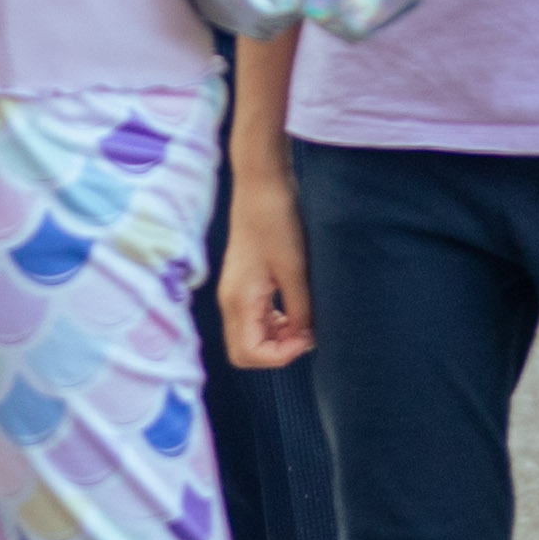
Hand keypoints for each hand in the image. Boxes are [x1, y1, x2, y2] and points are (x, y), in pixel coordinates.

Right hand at [214, 170, 313, 368]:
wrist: (262, 183)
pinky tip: (296, 308)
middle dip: (277, 351)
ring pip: (251, 335)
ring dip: (278, 337)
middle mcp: (231, 300)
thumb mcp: (295, 269)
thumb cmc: (276, 221)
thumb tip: (307, 337)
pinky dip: (275, 322)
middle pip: (245, 351)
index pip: (249, 354)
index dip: (281, 356)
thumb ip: (300, 309)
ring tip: (305, 321)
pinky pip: (256, 317)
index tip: (307, 337)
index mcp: (238, 300)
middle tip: (306, 333)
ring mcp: (236, 291)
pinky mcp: (245, 281)